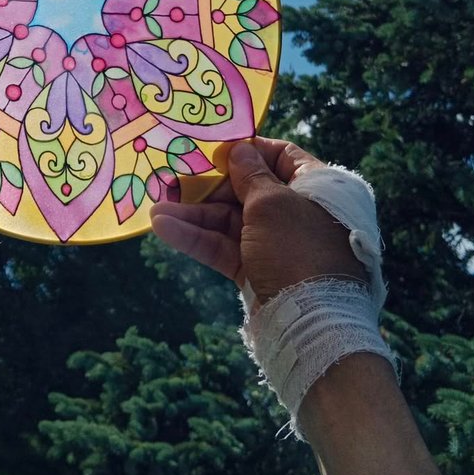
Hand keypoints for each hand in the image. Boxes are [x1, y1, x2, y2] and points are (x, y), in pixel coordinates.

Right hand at [149, 136, 364, 303]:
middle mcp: (298, 213)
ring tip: (156, 210)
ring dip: (193, 214)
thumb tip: (240, 150)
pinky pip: (225, 247)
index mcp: (317, 188)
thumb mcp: (272, 203)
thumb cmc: (297, 248)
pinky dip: (197, 238)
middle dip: (209, 187)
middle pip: (248, 190)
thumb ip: (250, 175)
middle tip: (174, 180)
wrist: (310, 324)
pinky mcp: (258, 270)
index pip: (283, 157)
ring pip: (230, 221)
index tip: (215, 151)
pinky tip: (164, 229)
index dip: (249, 152)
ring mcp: (277, 244)